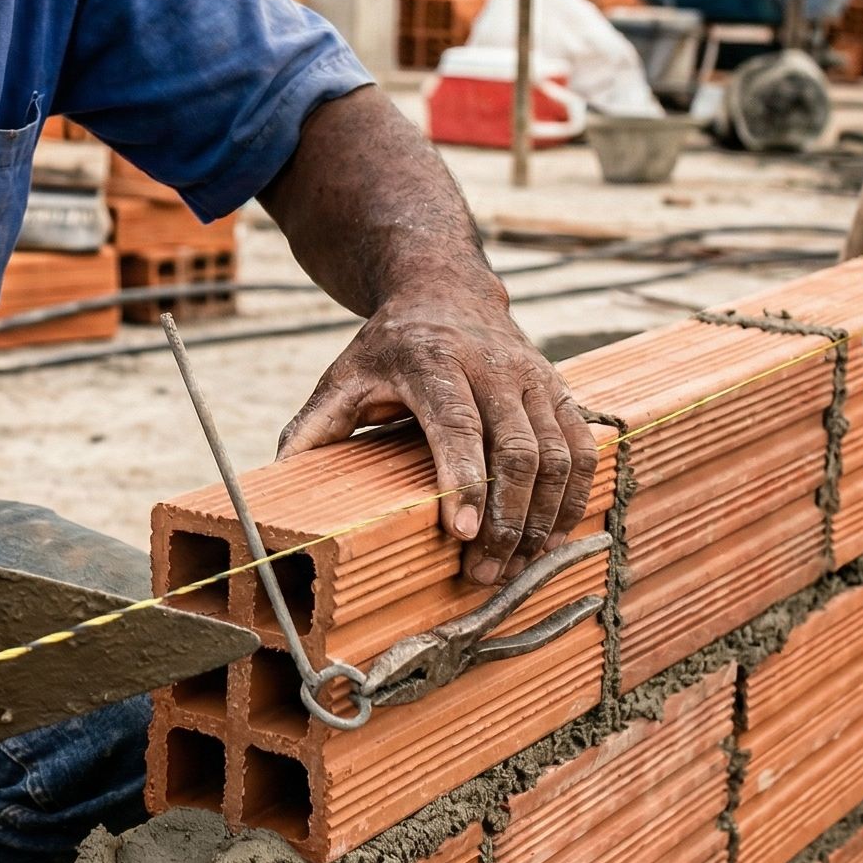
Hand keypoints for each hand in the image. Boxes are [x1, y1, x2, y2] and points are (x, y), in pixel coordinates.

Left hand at [278, 282, 598, 584]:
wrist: (445, 289)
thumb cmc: (388, 346)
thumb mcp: (343, 376)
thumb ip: (314, 427)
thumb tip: (278, 480)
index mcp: (432, 361)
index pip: (456, 424)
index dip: (463, 479)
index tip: (465, 533)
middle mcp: (491, 365)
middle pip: (517, 449)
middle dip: (507, 519)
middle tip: (486, 574)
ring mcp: (532, 376)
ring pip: (557, 454)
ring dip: (542, 518)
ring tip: (517, 566)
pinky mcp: (559, 389)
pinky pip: (583, 448)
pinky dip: (575, 496)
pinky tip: (553, 535)